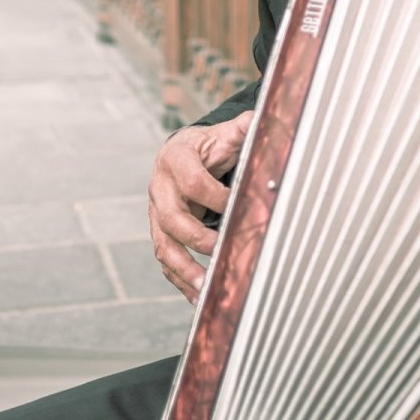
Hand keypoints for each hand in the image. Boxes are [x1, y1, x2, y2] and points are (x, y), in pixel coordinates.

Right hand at [147, 110, 252, 301]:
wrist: (180, 156)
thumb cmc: (207, 147)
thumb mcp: (223, 135)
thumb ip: (242, 129)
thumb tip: (263, 120)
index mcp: (175, 160)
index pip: (193, 182)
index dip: (216, 197)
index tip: (240, 207)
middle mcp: (160, 189)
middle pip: (172, 219)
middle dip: (197, 238)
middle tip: (221, 250)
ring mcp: (157, 215)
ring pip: (164, 246)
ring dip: (185, 269)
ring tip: (206, 288)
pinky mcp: (161, 235)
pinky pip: (167, 262)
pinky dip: (182, 282)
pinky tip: (199, 299)